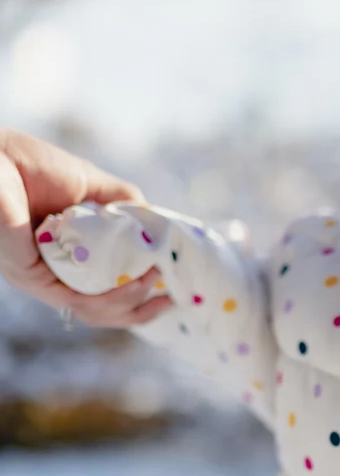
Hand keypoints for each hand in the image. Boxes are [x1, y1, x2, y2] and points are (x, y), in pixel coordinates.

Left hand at [0, 128, 172, 324]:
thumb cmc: (31, 163)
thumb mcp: (89, 182)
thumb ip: (121, 201)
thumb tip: (156, 220)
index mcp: (63, 258)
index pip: (102, 292)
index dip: (137, 297)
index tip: (169, 290)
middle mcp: (50, 275)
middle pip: (101, 312)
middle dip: (140, 311)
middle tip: (171, 299)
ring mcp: (39, 279)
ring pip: (93, 311)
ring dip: (131, 303)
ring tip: (156, 284)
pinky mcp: (31, 276)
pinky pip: (78, 300)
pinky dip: (113, 295)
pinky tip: (139, 281)